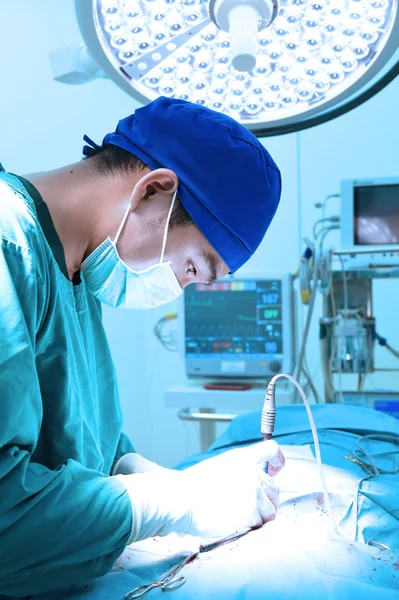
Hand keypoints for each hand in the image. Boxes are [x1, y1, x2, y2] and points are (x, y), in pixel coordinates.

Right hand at [114, 442, 284, 541]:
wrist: (179, 501)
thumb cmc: (184, 487)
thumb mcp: (205, 469)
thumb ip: (227, 471)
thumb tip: (170, 468)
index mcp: (240, 457)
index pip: (270, 450)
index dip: (277, 460)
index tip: (276, 467)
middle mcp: (251, 472)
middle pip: (274, 486)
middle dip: (267, 498)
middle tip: (250, 505)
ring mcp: (254, 492)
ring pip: (270, 508)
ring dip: (259, 514)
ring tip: (237, 516)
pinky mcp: (252, 512)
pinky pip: (261, 523)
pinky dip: (251, 526)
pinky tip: (235, 523)